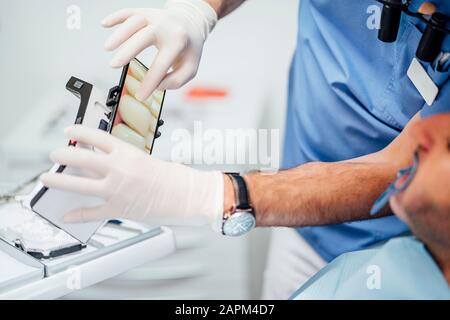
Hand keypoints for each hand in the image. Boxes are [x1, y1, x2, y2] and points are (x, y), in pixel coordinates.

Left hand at [40, 125, 223, 230]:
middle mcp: (118, 169)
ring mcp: (116, 190)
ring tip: (47, 178)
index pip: (96, 137)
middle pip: (80, 159)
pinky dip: (77, 215)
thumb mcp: (148, 160)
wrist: (188, 195)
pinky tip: (67, 215)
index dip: (78, 133)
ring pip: (78, 184)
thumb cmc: (174, 178)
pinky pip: (92, 212)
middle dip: (62, 155)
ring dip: (58, 181)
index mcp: (128, 154)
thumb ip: (125, 161)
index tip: (69, 131)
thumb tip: (104, 163)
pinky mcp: (118, 209)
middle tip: (54, 155)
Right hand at [102, 0, 217, 100]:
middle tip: (114, 65)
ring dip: (119, 35)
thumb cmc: (188, 48)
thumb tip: (157, 86)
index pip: (161, 65)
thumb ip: (176, 80)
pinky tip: (105, 24)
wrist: (191, 23)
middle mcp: (165, 27)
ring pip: (134, 21)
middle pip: (144, 37)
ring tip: (108, 48)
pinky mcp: (144, 12)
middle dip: (128, 51)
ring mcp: (154, 17)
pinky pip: (128, 12)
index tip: (139, 96)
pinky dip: (115, 17)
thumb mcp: (190, 68)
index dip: (149, 83)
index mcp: (177, 42)